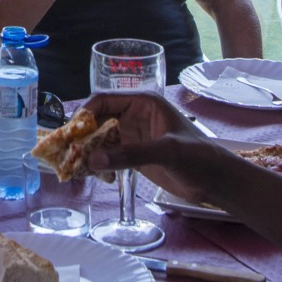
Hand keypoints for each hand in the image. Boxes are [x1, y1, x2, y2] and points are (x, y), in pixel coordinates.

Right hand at [81, 92, 218, 203]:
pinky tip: (86, 173)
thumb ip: (131, 155)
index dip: (85, 114)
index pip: (105, 101)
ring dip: (86, 150)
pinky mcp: (134, 155)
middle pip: (99, 120)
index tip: (70, 132)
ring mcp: (133, 137)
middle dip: (82, 134)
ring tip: (70, 164)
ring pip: (101, 139)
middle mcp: (135, 116)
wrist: (216, 181)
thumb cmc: (198, 157)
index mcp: (144, 103)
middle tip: (64, 151)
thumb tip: (92, 160)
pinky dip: (96, 162)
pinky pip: (108, 155)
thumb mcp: (167, 151)